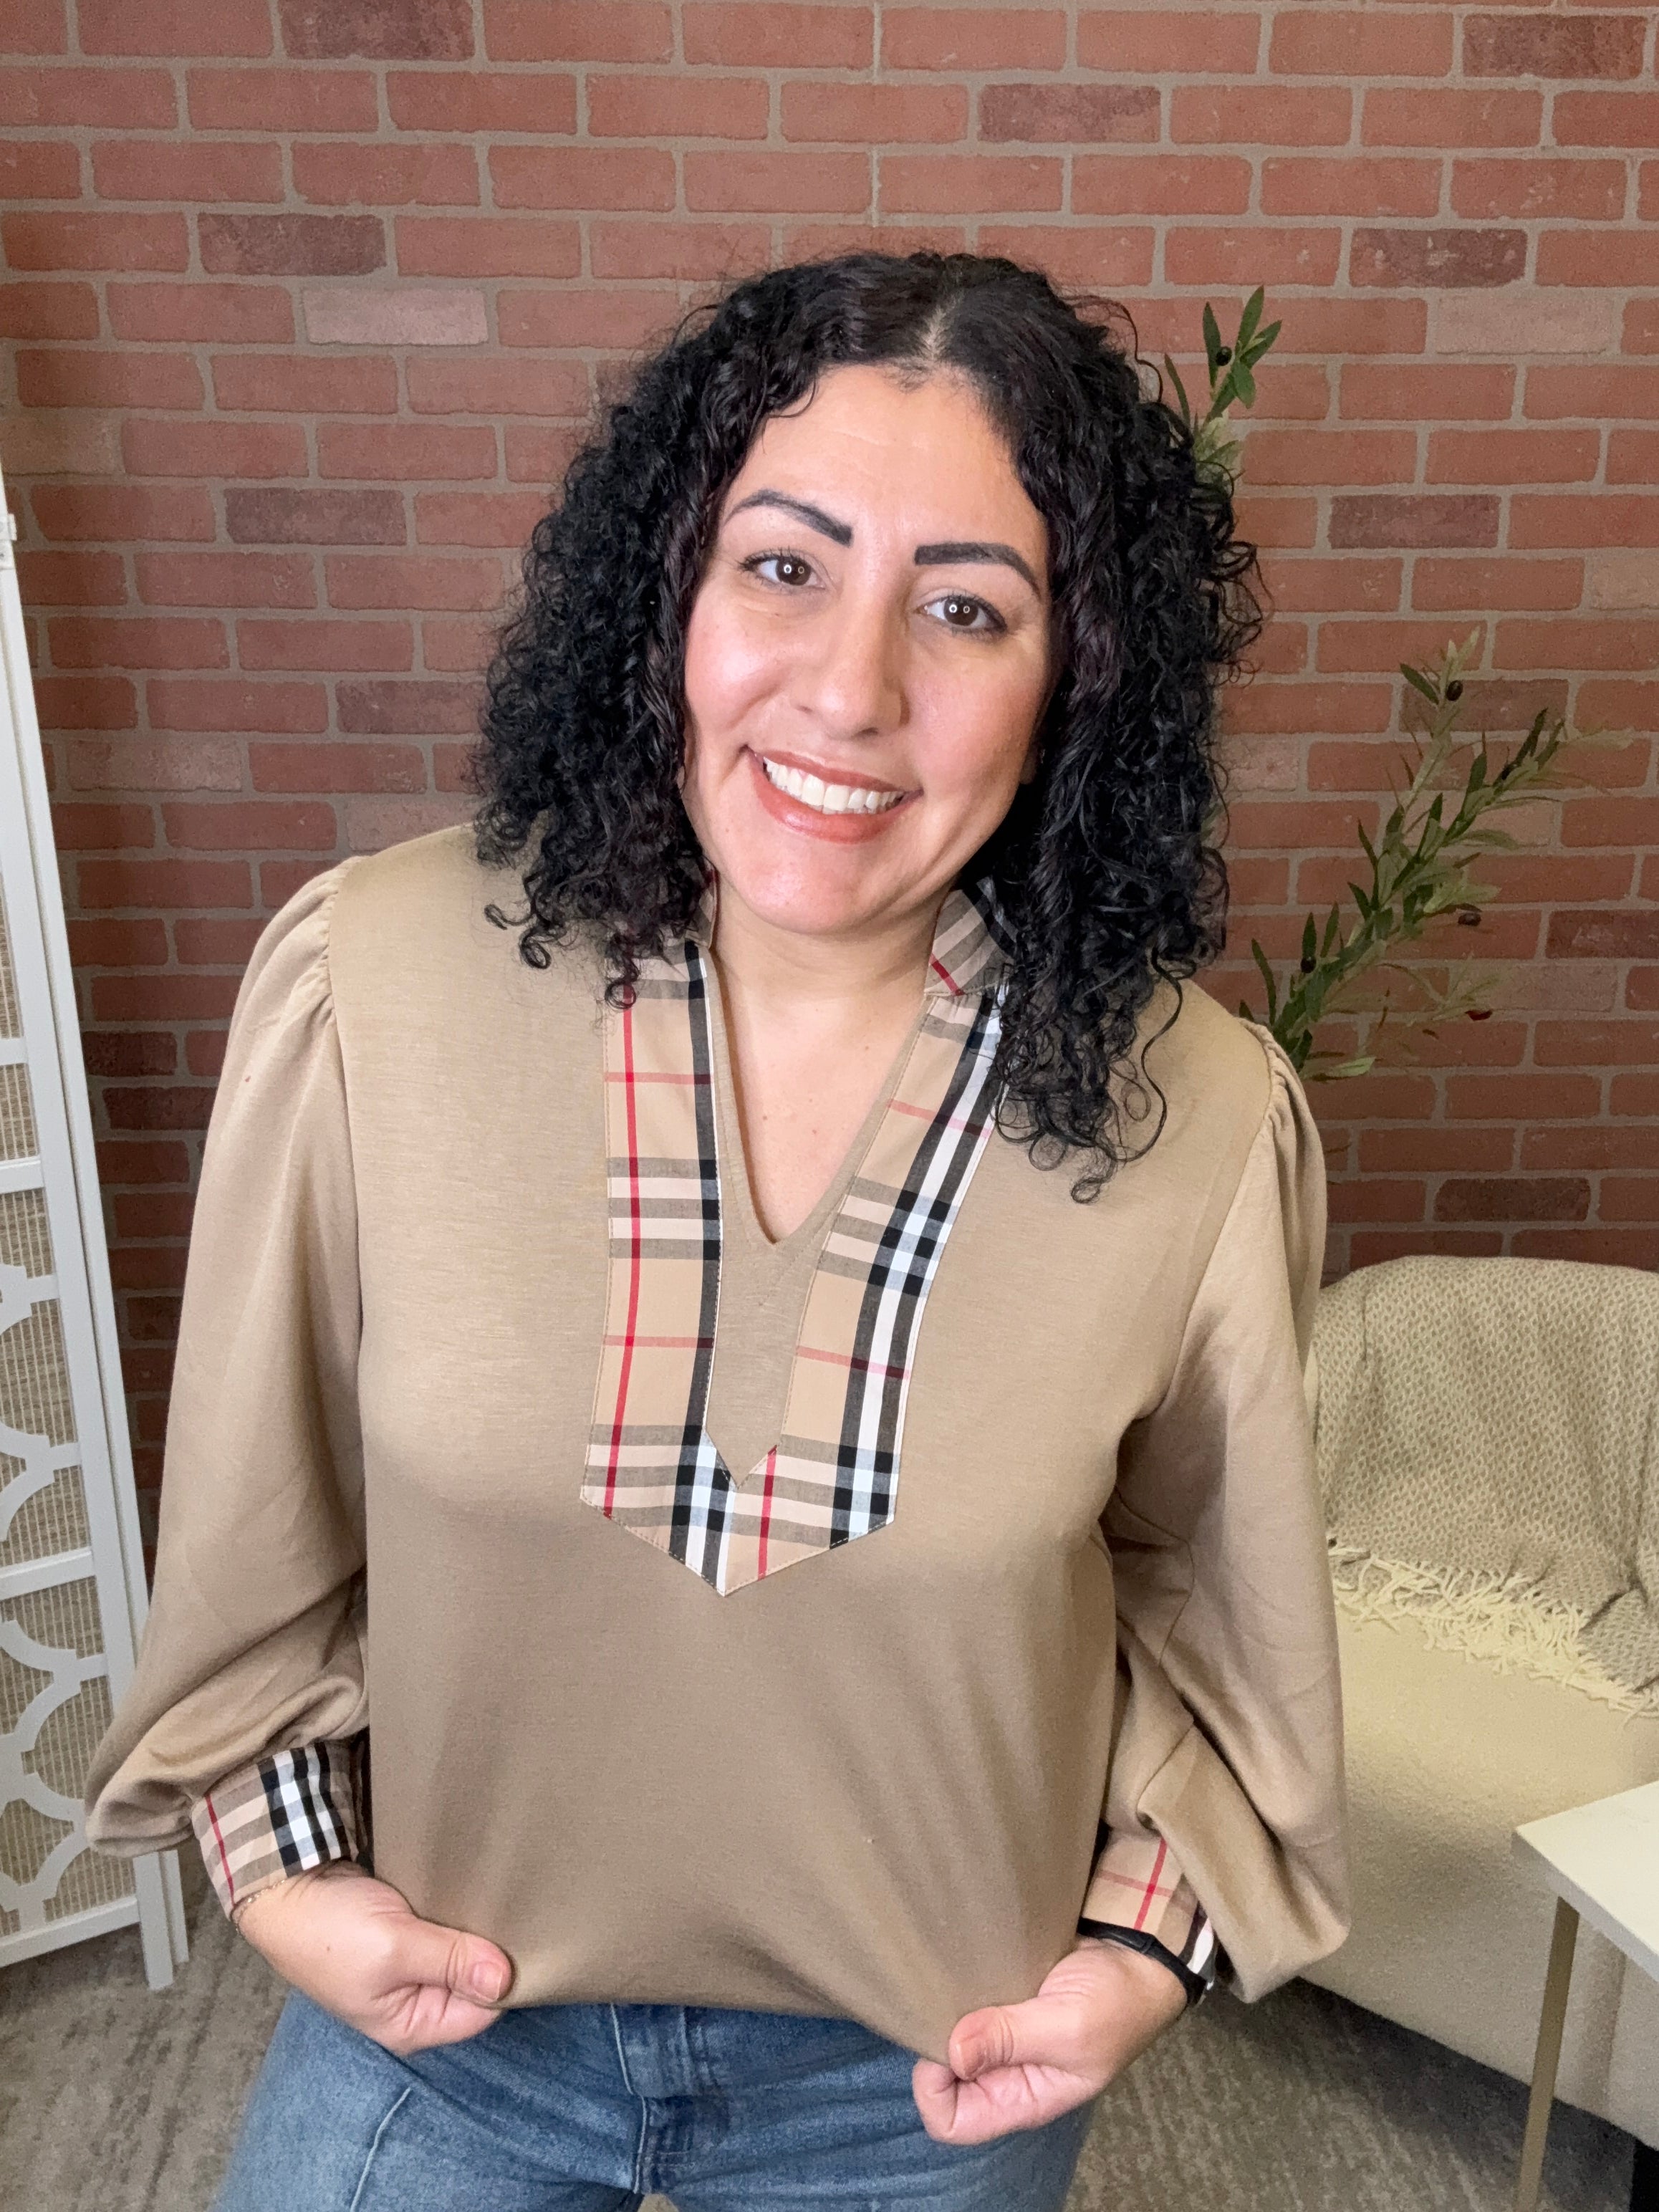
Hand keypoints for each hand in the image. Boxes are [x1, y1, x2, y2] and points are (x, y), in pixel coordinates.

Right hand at [233, 1861, 514, 2056]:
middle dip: (491, 1950)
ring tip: (497, 1895)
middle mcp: (414, 2000)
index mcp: (411, 2023)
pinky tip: (472, 1887)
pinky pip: (445, 1927)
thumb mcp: (394, 1949)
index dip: (504, 1977)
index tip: (525, 1938)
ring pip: (462, 1951)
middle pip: (474, 1981)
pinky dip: (457, 1909)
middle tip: (513, 1910)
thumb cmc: (329, 1929)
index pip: (482, 2010)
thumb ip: (450, 1962)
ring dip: (475, 1925)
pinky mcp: (405, 1933)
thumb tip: (505, 1980)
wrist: (285, 1886)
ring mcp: (409, 1966)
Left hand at [912, 1938, 1187, 2144]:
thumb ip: (1011, 2039)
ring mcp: (1004, 2035)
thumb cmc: (1118, 2002)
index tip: (944, 2043)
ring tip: (956, 1981)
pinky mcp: (1004, 1999)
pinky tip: (966, 1966)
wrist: (1138, 1955)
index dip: (935, 2089)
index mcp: (1023, 2098)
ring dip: (947, 2012)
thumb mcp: (1068, 2026)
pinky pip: (965, 2002)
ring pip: (950, 2037)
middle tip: (945, 2003)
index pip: (953, 2121)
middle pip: (942, 2079)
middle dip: (936, 2044)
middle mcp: (1006, 2072)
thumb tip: (953, 2053)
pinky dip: (959, 1986)